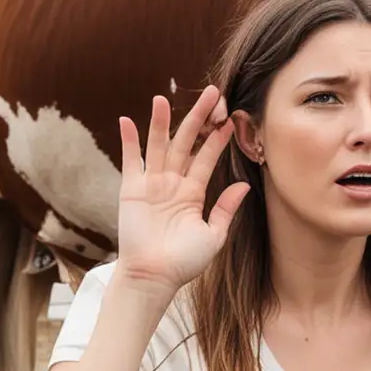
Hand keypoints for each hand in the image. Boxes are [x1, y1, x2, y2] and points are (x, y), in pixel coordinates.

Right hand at [114, 88, 248, 296]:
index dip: (218, 139)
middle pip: (186, 143)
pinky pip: (130, 161)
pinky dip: (128, 141)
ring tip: (164, 97)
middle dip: (198, 118)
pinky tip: (127, 120)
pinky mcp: (132, 189)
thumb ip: (225, 209)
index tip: (231, 119)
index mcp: (193, 193)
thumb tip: (243, 187)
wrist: (155, 276)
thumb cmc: (184, 262)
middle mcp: (173, 183)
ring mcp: (152, 184)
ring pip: (159, 146)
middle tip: (211, 94)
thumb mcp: (213, 235)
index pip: (207, 158)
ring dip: (161, 122)